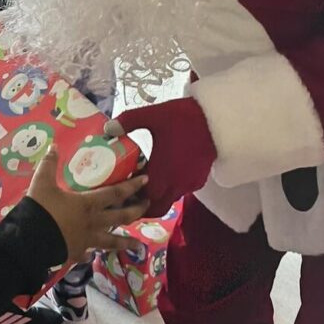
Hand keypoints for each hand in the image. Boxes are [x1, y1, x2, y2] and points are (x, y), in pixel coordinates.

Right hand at [27, 145, 149, 262]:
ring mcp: (86, 240)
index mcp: (87, 204)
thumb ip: (49, 164)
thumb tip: (54, 146)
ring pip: (111, 241)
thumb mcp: (42, 182)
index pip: (115, 193)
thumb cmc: (41, 210)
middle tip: (147, 205)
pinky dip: (90, 253)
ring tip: (137, 244)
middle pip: (120, 217)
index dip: (132, 186)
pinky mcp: (75, 253)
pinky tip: (90, 254)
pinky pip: (87, 253)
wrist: (30, 240)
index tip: (146, 180)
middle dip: (136, 210)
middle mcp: (92, 223)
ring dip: (125, 242)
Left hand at [105, 97, 215, 216]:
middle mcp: (177, 184)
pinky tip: (161, 174)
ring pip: (169, 200)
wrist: (217, 120)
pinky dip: (168, 189)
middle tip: (129, 195)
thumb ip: (128, 121)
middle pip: (157, 207)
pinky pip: (179, 192)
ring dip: (156, 196)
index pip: (145, 200)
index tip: (120, 194)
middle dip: (142, 206)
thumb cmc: (181, 118)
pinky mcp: (198, 180)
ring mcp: (189, 184)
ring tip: (142, 182)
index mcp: (162, 172)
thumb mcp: (152, 115)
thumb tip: (107, 128)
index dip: (132, 200)